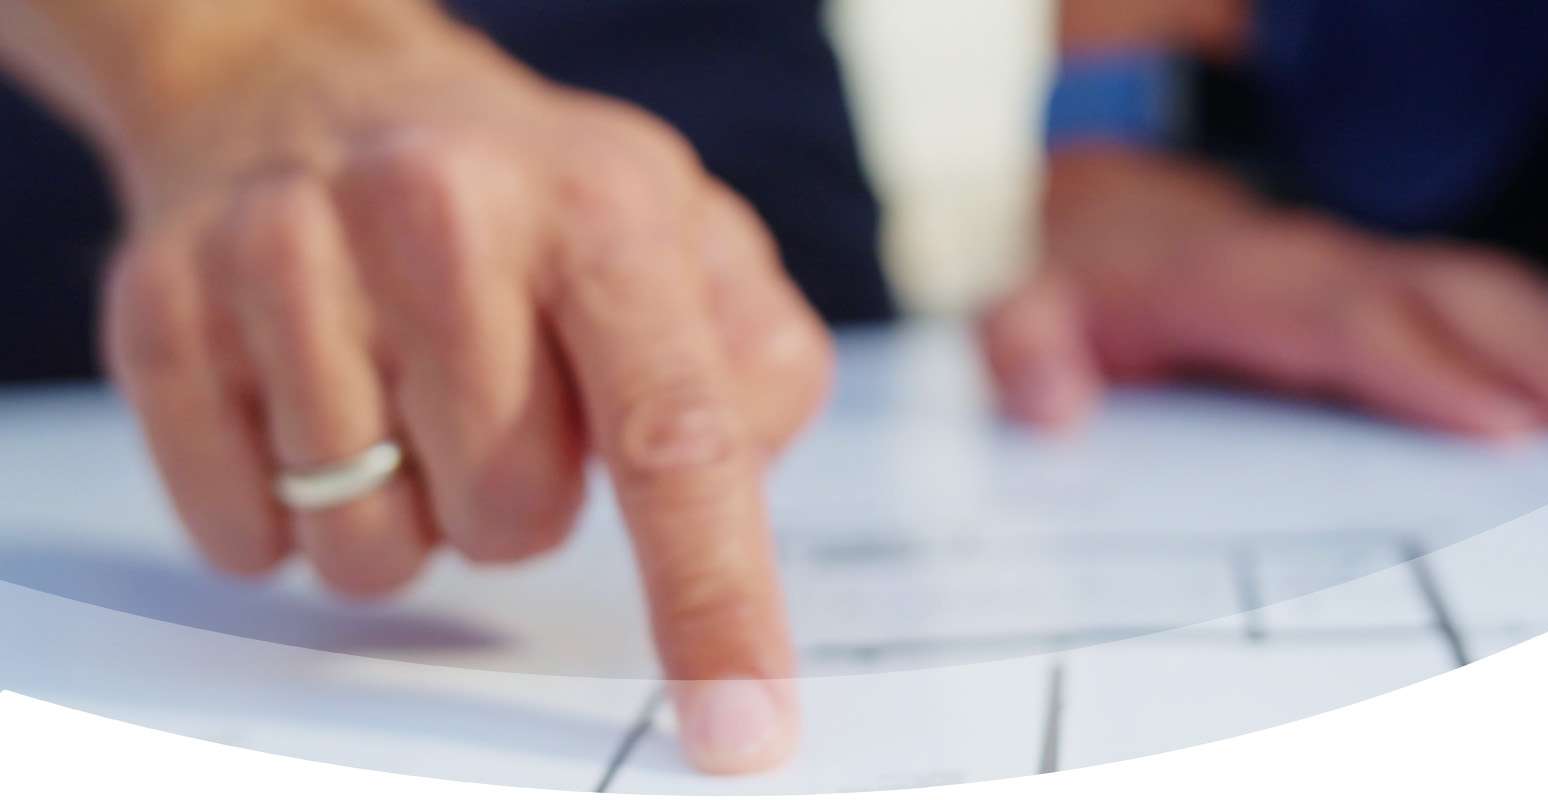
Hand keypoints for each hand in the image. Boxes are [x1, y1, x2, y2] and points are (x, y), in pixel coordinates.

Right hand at [90, 18, 821, 772]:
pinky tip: (308, 401)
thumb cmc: (525, 197)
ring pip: (372, 550)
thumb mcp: (681, 236)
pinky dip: (293, 512)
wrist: (311, 80)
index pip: (674, 439)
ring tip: (402, 393)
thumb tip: (736, 489)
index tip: (739, 733)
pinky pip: (247, 536)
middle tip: (496, 399)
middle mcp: (441, 212)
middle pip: (512, 518)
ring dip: (407, 514)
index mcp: (602, 206)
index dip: (713, 601)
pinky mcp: (164, 310)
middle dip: (521, 502)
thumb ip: (753, 367)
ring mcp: (286, 254)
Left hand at [985, 147, 1547, 438]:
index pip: (1348, 323)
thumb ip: (1024, 351)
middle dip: (1528, 352)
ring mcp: (1355, 260)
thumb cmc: (1080, 268)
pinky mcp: (1378, 273)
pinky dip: (1535, 322)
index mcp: (1238, 280)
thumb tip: (1052, 406)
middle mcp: (1313, 262)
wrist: (1103, 197)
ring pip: (1470, 285)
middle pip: (1437, 296)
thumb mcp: (1022, 304)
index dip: (1426, 371)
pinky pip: (1469, 287)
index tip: (1504, 424)